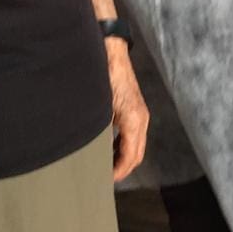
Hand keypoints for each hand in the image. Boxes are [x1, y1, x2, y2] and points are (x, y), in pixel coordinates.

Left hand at [106, 38, 148, 181]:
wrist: (112, 52)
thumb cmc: (105, 75)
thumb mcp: (100, 104)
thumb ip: (100, 128)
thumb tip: (91, 148)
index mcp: (134, 120)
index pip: (131, 156)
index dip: (119, 171)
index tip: (107, 179)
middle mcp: (141, 119)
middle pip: (137, 155)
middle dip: (123, 169)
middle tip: (106, 178)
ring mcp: (140, 114)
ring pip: (137, 146)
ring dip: (124, 158)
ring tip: (106, 166)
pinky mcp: (136, 109)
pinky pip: (133, 135)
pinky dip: (124, 145)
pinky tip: (110, 147)